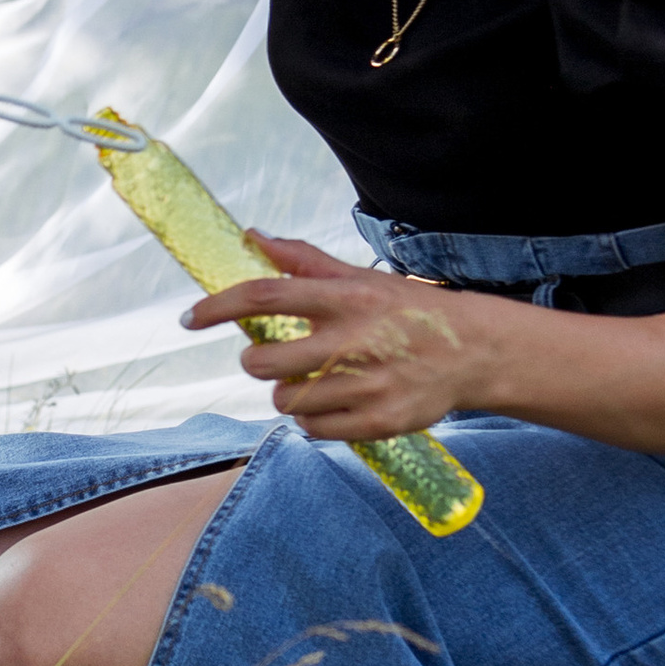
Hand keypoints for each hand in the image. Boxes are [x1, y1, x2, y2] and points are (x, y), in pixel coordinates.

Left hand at [183, 232, 492, 440]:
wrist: (473, 352)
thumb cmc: (406, 312)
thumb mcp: (361, 278)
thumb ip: (304, 260)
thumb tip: (252, 236)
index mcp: (347, 298)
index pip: (266, 296)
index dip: (220, 306)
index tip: (190, 318)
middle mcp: (354, 341)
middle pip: (264, 362)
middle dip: (256, 361)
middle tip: (270, 357)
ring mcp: (367, 385)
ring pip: (286, 400)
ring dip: (288, 393)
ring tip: (313, 380)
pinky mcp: (378, 421)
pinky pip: (313, 429)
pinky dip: (312, 419)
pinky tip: (332, 402)